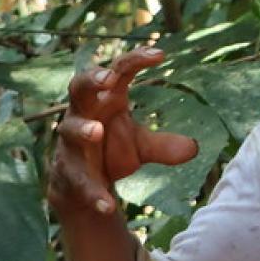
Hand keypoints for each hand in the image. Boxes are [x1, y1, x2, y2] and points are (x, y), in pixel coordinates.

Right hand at [48, 47, 197, 216]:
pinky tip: (108, 206)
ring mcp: (70, 142)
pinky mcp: (66, 172)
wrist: (78, 186)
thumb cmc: (109, 150)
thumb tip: (193, 147)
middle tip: (108, 79)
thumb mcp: (139, 147)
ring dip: (84, 129)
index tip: (160, 54)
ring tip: (98, 131)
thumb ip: (162, 146)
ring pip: (72, 130)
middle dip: (91, 80)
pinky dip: (93, 192)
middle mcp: (82, 114)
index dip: (135, 60)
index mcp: (104, 100)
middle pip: (78, 87)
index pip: (117, 71)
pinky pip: (79, 180)